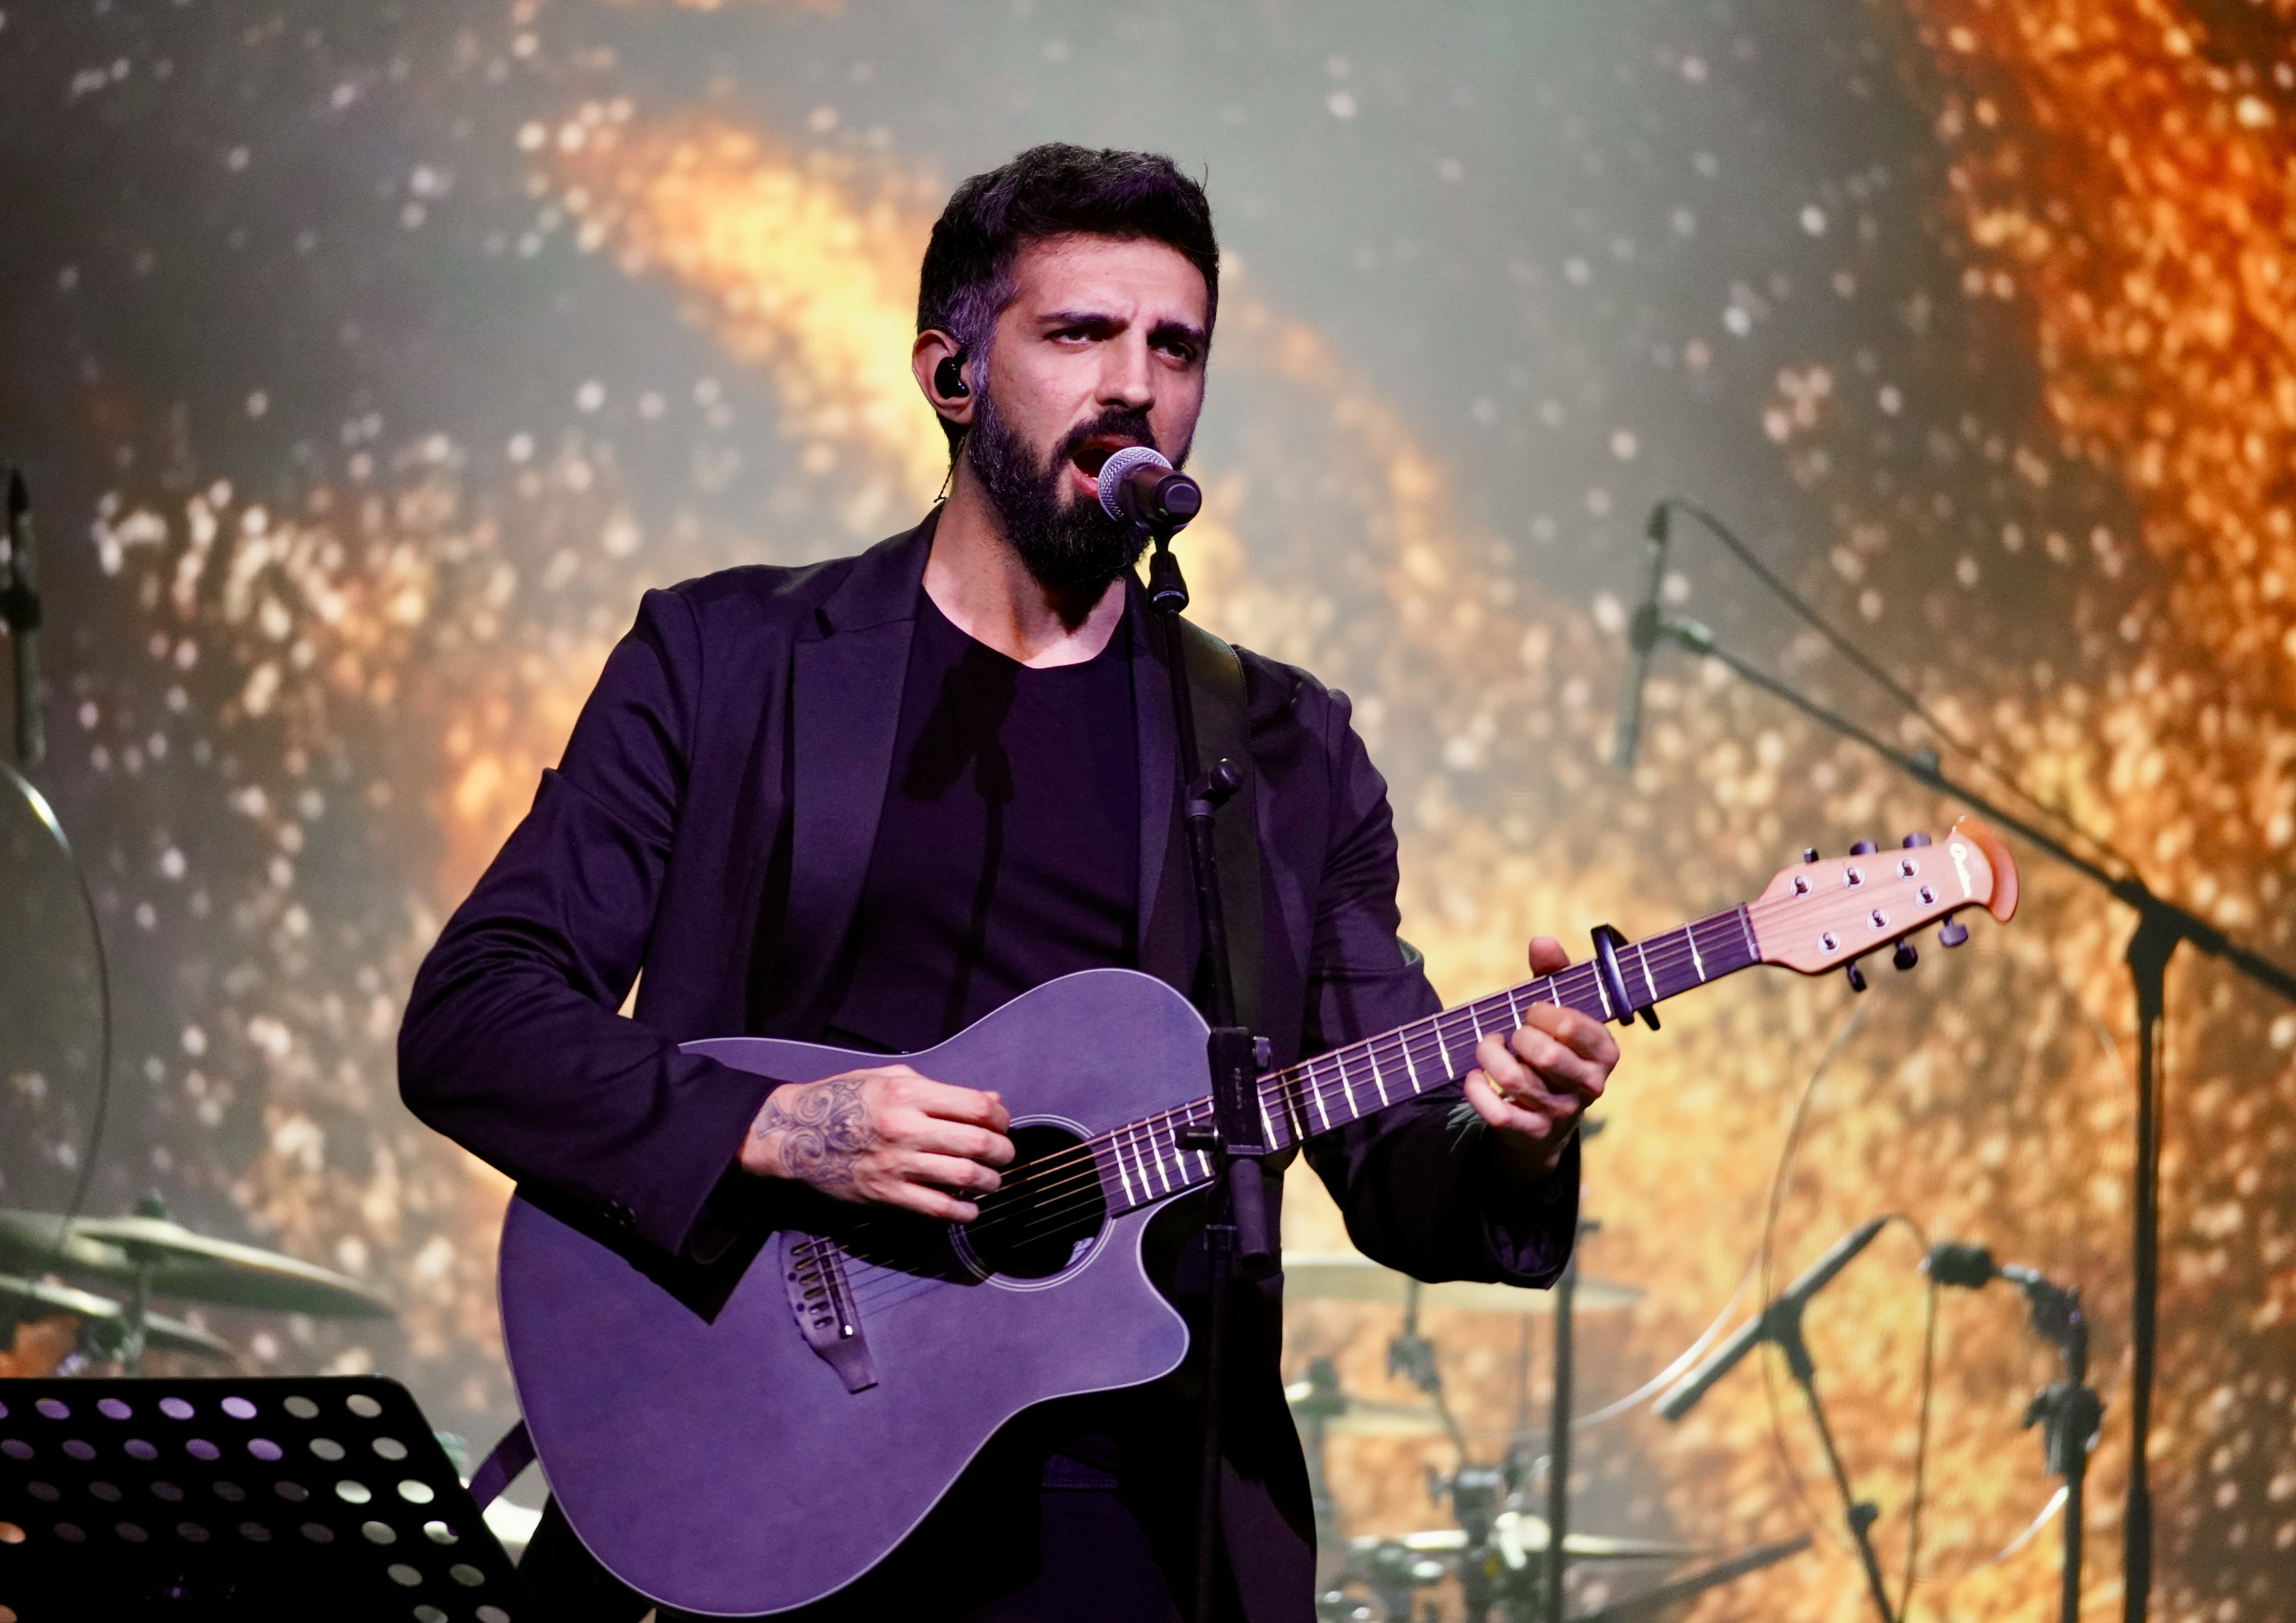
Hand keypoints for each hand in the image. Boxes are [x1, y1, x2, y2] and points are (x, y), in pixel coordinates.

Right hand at [739, 1065, 1013, 1221]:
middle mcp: (904, 1127)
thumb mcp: (890, 1078)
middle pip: (977, 1143)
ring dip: (989, 1182)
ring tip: (991, 1181)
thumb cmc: (845, 1099)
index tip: (1001, 1125)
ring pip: (963, 1177)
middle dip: (1002, 1152)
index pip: (976, 1106)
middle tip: (1004, 1156)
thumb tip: (992, 1101)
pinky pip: (937, 1208)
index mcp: (908, 1093)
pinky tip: (969, 1208)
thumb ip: (940, 1089)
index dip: (1000, 1118)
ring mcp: (895, 1164)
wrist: (795, 1134)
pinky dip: (963, 1212)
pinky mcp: (885, 1194)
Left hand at [1463, 936, 1617, 1178]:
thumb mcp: (1559, 1010)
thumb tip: (1541, 941)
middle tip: (1511, 1032)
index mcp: (1605, 1051)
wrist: (1547, 1117)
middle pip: (1544, 1053)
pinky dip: (1476, 1091)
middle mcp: (1590, 1085)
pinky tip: (1473, 1077)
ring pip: (1514, 1079)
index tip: (1532, 1011)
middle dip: (1516, 1035)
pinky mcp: (1533, 1133)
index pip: (1569, 1025)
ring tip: (1488, 1047)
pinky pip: (1497, 1113)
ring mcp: (1563, 1113)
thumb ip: (1554, 973)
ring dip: (1489, 1056)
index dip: (1540, 1012)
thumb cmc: (1554, 1048)